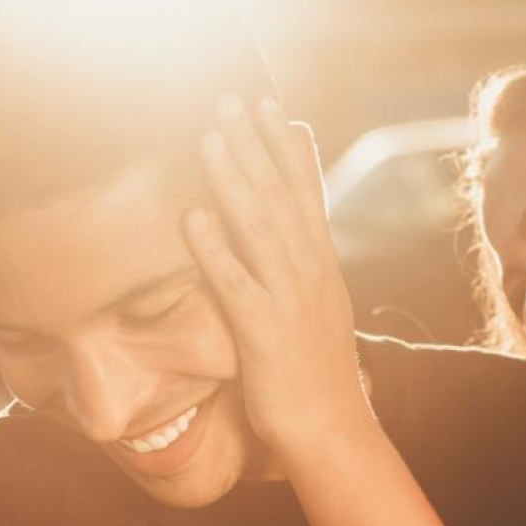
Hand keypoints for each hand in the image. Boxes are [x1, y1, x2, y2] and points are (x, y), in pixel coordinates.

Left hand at [185, 93, 373, 456]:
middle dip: (256, 145)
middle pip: (281, 197)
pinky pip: (236, 283)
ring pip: (261, 228)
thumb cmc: (317, 370)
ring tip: (210, 136)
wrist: (332, 428)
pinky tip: (193, 217)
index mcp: (321, 265)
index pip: (305, 194)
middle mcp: (311, 272)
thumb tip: (294, 229)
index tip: (270, 105)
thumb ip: (304, 264)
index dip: (287, 147)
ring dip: (235, 180)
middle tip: (231, 97)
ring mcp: (290, 300)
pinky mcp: (265, 332)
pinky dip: (215, 248)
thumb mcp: (318, 307)